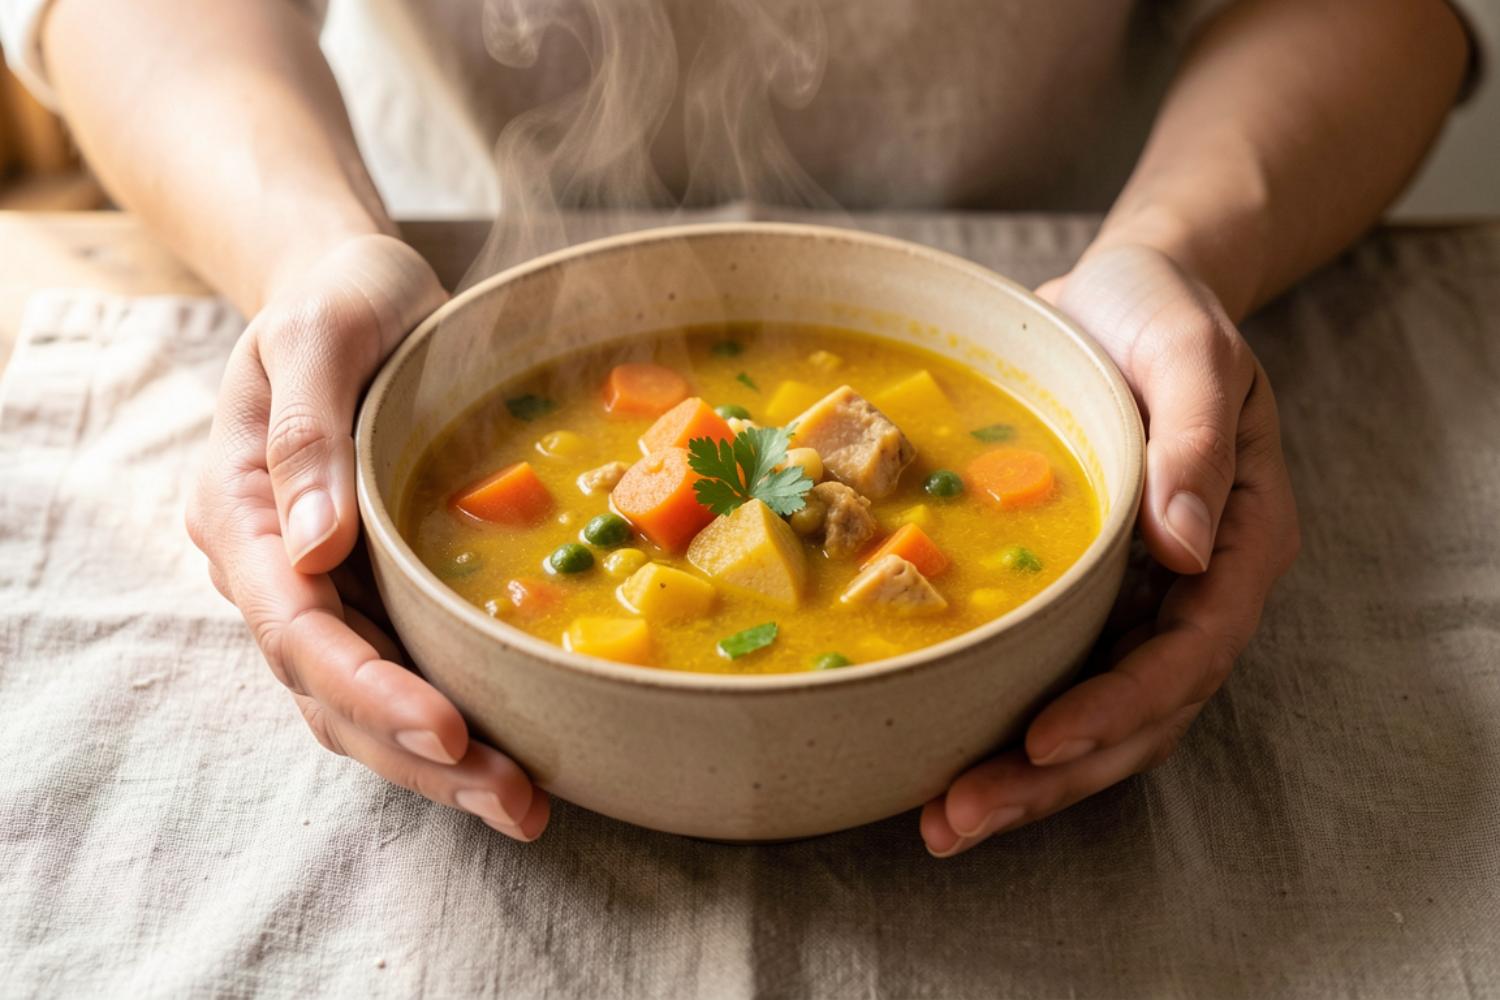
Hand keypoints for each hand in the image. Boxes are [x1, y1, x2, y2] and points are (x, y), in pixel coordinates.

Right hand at [185, 233, 550, 841]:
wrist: (353, 292)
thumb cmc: (337, 299)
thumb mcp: (320, 332)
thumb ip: (307, 432)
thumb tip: (313, 549)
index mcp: (240, 510)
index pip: (296, 626)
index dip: (369, 687)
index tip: (449, 728)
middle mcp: (271, 567)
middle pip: (330, 691)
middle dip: (419, 755)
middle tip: (514, 802)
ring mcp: (319, 587)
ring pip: (360, 704)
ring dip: (437, 763)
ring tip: (524, 806)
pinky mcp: (369, 590)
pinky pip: (398, 673)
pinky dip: (447, 722)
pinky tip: (510, 755)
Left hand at [921, 244, 1298, 855]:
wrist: (1120, 298)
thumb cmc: (1164, 316)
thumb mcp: (1191, 354)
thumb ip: (1195, 442)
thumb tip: (1190, 546)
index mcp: (1242, 539)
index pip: (1193, 650)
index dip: (1123, 704)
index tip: (1047, 737)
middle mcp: (1194, 588)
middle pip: (1142, 713)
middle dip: (1057, 773)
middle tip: (963, 816)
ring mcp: (1139, 601)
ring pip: (1098, 718)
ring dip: (1026, 777)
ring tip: (943, 822)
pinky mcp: (1085, 598)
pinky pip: (1054, 678)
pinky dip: (1004, 726)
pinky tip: (941, 765)